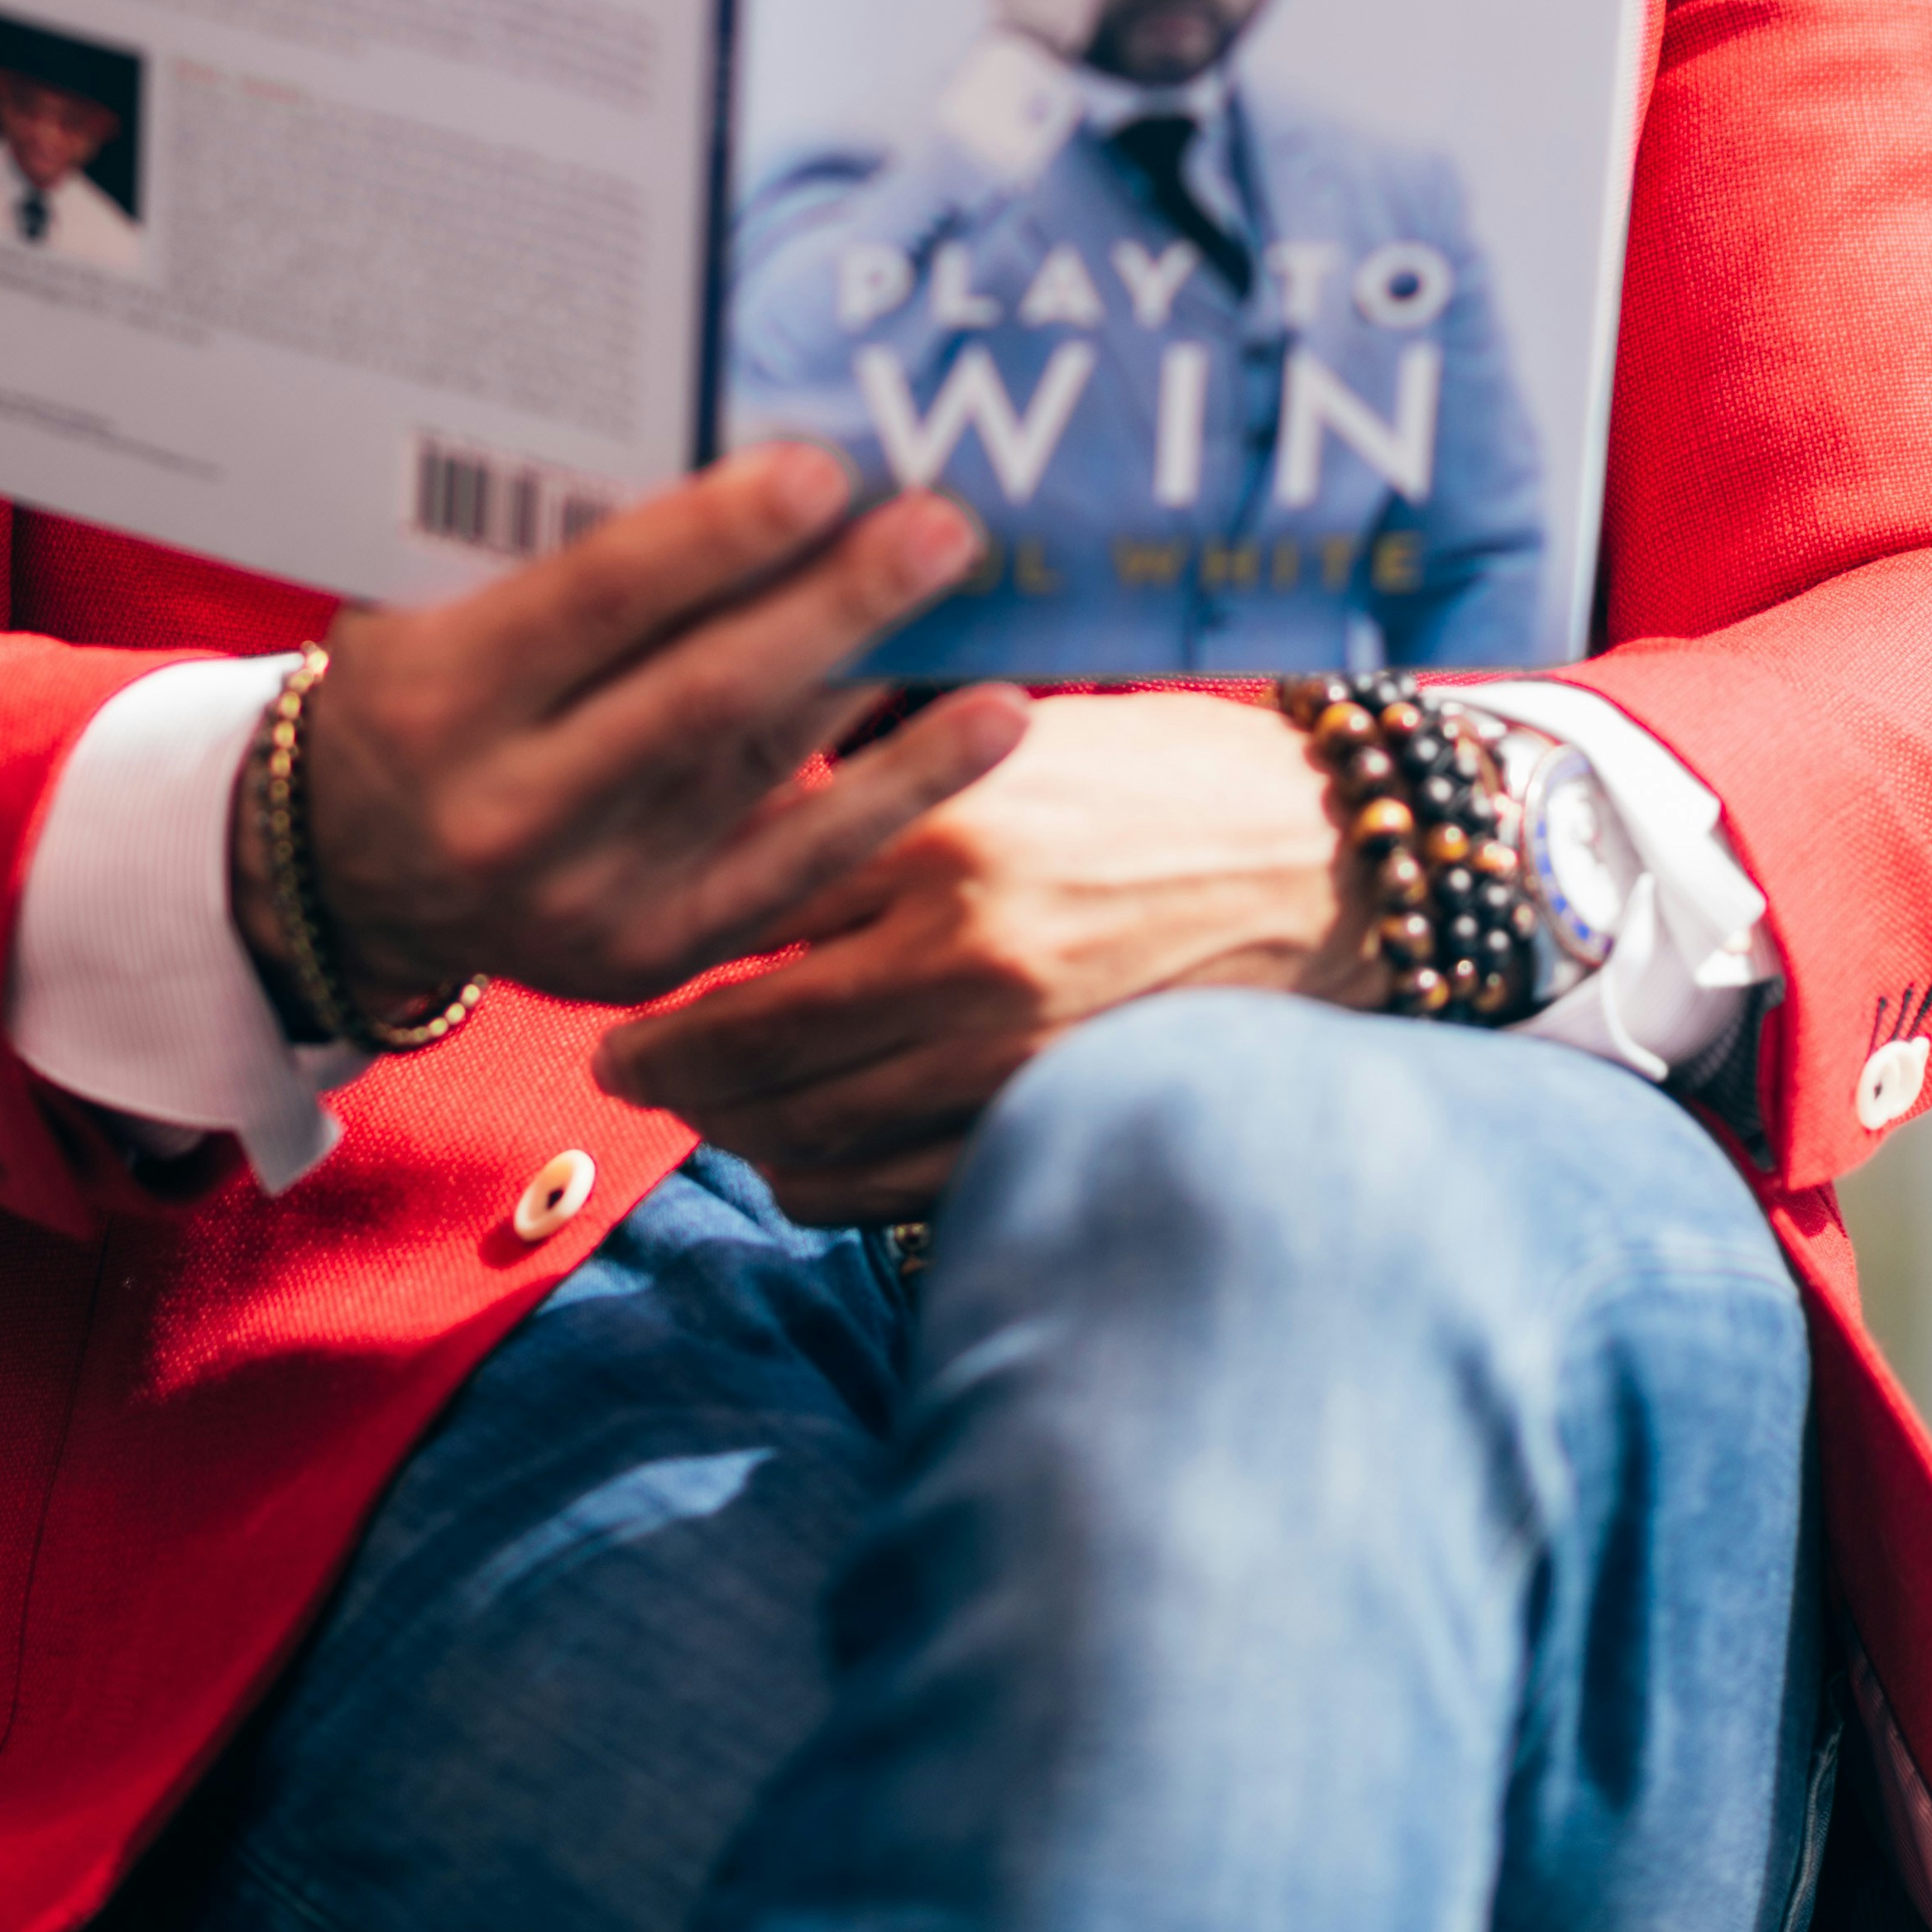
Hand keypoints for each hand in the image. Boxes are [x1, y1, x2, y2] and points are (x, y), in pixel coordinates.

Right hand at [234, 445, 1026, 1023]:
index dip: (712, 538)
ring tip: (980, 597)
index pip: (595, 602)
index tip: (819, 469)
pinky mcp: (654, 956)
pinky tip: (993, 721)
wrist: (353, 869)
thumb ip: (538, 537)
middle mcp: (508, 812)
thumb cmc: (414, 684)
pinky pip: (800, 868)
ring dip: (884, 681)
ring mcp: (585, 902)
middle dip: (832, 604)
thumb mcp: (423, 600)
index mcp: (440, 698)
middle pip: (701, 695)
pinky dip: (905, 790)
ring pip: (764, 773)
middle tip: (939, 522)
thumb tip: (714, 425)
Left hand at [592, 689, 1361, 1221]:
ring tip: (693, 1105)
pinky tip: (790, 1152)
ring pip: (804, 1131)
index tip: (606, 941)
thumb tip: (728, 813)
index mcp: (942, 833)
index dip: (657, 935)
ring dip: (728, 1128)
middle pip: (749, 1042)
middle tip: (618, 1062)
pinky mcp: (1047, 1121)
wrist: (1325, 861)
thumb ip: (875, 783)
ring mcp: (1009, 1057)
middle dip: (662, 1063)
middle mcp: (965, 955)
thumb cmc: (1159, 775)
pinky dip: (816, 1182)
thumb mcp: (1007, 740)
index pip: (744, 903)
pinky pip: (885, 1190)